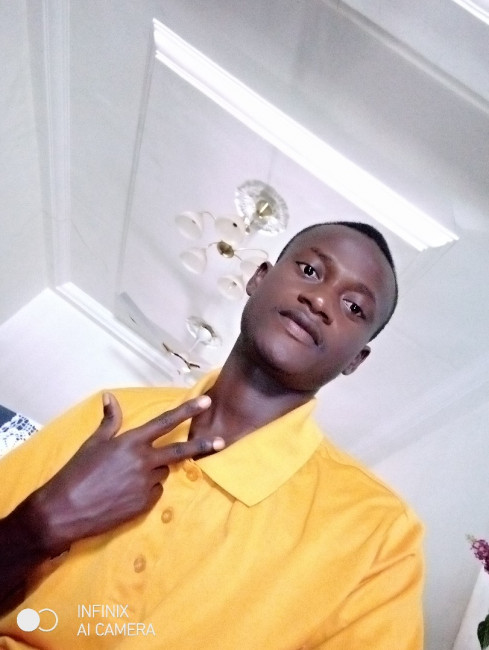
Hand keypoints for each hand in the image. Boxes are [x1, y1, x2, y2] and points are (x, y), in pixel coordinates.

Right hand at [29, 393, 222, 554]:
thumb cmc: (76, 472)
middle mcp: (144, 461)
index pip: (165, 421)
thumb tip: (110, 396)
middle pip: (180, 450)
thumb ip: (110, 421)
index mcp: (131, 442)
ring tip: (126, 478)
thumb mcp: (93, 443)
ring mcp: (146, 484)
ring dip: (154, 471)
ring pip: (162, 473)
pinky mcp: (145, 505)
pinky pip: (154, 492)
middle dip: (202, 444)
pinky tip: (125, 494)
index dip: (187, 410)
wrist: (64, 510)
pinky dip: (146, 490)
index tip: (206, 401)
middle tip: (221, 441)